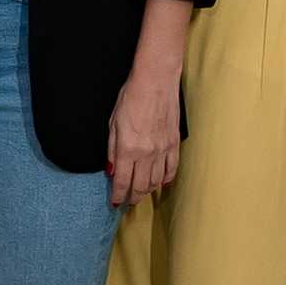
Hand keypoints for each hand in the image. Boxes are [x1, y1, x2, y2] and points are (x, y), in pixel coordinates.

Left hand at [106, 60, 182, 208]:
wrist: (155, 81)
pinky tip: (161, 183)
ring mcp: (162, 150)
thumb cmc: (131, 97)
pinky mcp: (174, 143)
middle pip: (140, 185)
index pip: (122, 181)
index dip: (118, 195)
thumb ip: (112, 150)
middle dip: (133, 197)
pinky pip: (171, 168)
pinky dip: (166, 179)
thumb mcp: (113, 123)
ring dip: (148, 190)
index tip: (116, 203)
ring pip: (156, 180)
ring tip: (141, 193)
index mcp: (127, 149)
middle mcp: (146, 153)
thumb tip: (111, 170)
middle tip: (129, 202)